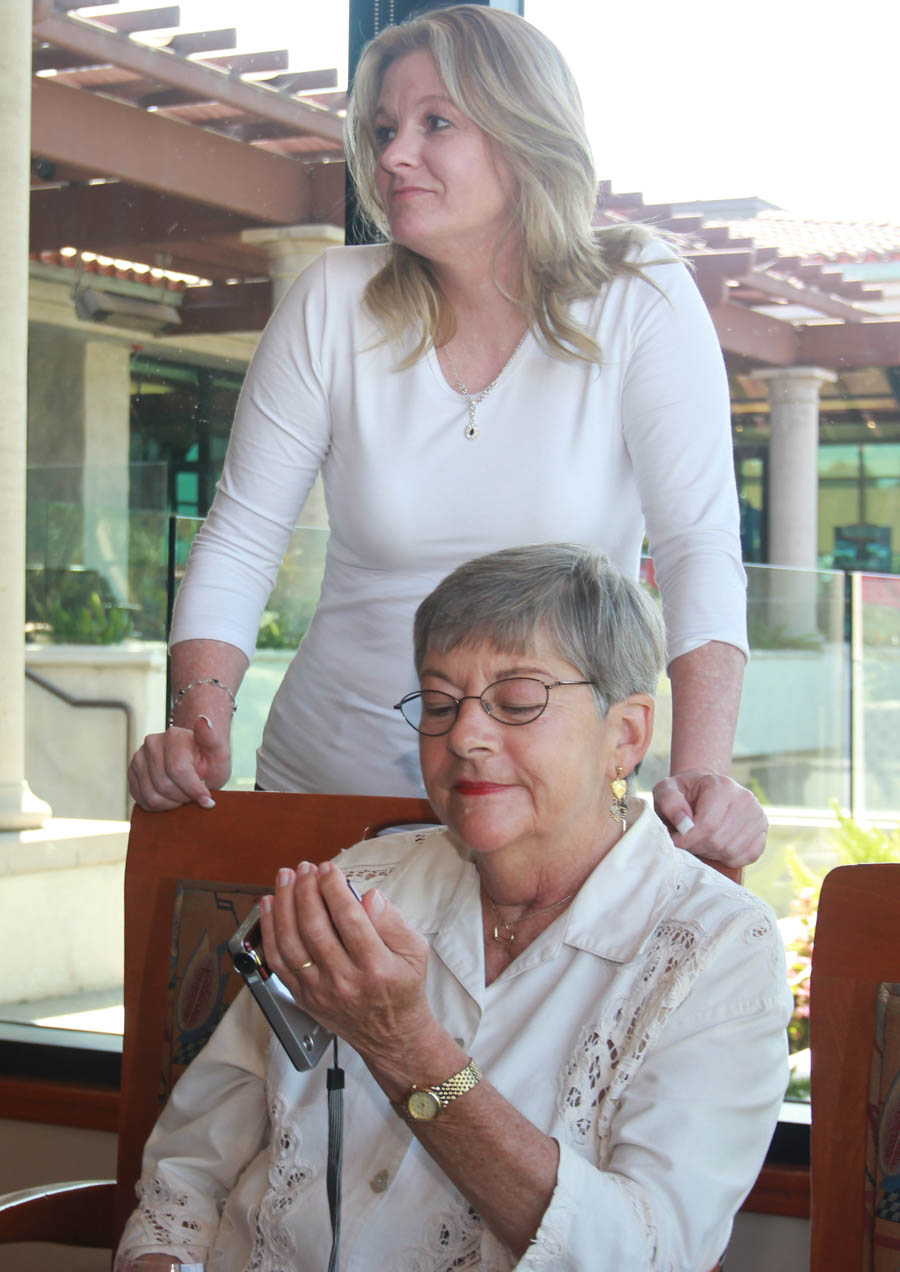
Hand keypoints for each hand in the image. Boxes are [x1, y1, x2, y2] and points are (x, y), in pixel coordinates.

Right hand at [127, 717, 230, 810]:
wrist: (193, 763)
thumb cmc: (208, 761)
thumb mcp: (219, 753)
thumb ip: (213, 739)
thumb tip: (203, 720)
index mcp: (173, 736)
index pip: (178, 770)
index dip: (194, 790)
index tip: (208, 800)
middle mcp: (152, 743)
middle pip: (164, 785)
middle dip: (184, 797)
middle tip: (195, 795)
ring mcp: (138, 758)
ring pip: (152, 796)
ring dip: (172, 803)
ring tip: (184, 796)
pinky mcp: (132, 774)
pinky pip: (142, 800)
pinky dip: (160, 806)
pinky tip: (172, 798)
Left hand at [259, 860, 435, 1070]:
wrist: (390, 1036)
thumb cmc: (403, 987)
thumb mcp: (416, 952)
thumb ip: (393, 921)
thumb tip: (370, 897)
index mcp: (376, 967)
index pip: (349, 918)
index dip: (334, 888)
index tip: (328, 869)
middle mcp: (344, 981)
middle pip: (315, 927)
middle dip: (306, 890)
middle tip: (305, 868)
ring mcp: (319, 991)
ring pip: (291, 942)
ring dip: (284, 904)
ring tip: (285, 878)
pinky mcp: (303, 996)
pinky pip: (278, 961)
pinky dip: (270, 930)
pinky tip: (270, 905)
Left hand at [652, 771, 766, 867]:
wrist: (705, 791)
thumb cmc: (684, 793)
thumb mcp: (667, 790)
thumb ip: (669, 802)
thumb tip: (684, 823)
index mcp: (722, 785)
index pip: (708, 824)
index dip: (688, 839)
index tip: (675, 841)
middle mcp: (745, 799)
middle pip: (719, 840)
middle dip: (697, 847)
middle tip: (686, 842)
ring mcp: (758, 816)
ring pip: (731, 851)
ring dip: (711, 853)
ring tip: (700, 841)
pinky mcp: (763, 832)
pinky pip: (746, 857)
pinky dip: (728, 858)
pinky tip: (716, 846)